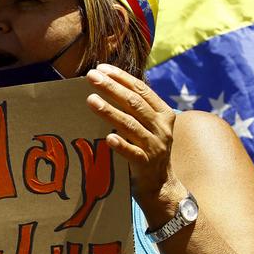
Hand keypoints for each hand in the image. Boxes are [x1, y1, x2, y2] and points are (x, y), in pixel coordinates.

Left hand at [85, 64, 182, 204]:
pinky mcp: (145, 164)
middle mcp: (161, 128)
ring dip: (110, 112)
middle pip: (134, 103)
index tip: (101, 68)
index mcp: (163, 114)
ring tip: (91, 100)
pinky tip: (108, 137)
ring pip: (130, 125)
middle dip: (112, 88)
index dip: (121, 78)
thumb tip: (107, 85)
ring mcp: (155, 146)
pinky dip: (121, 144)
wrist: (161, 185)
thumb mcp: (148, 126)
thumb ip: (135, 109)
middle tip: (91, 77)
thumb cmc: (148, 150)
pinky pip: (132, 153)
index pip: (141, 90)